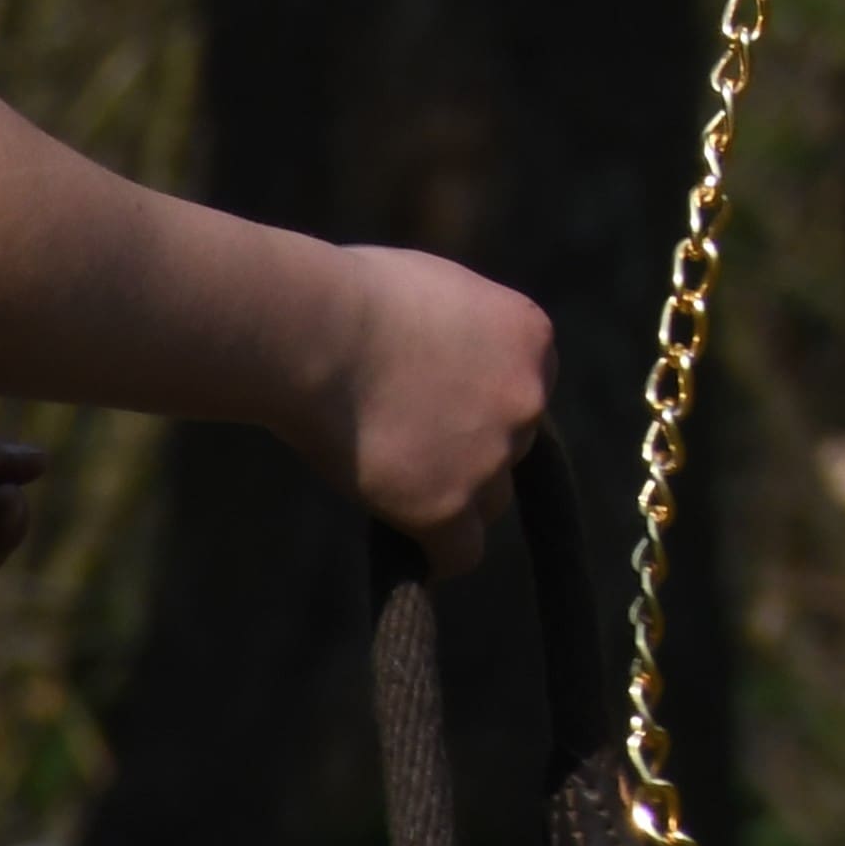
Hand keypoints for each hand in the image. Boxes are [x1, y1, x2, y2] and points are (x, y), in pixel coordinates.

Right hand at [296, 246, 556, 573]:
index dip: (484, 403)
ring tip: (392, 484)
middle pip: (514, 446)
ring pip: (489, 500)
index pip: (530, 388)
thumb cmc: (349, 296)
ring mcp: (493, 454)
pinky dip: (438, 556)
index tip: (444, 410)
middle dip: (470, 449)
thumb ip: (463, 329)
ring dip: (452, 498)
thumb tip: (451, 354)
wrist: (313, 331)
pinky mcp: (448, 504)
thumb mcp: (436, 290)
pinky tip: (412, 551)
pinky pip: (461, 553)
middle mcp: (529, 396)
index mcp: (531, 335)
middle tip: (406, 445)